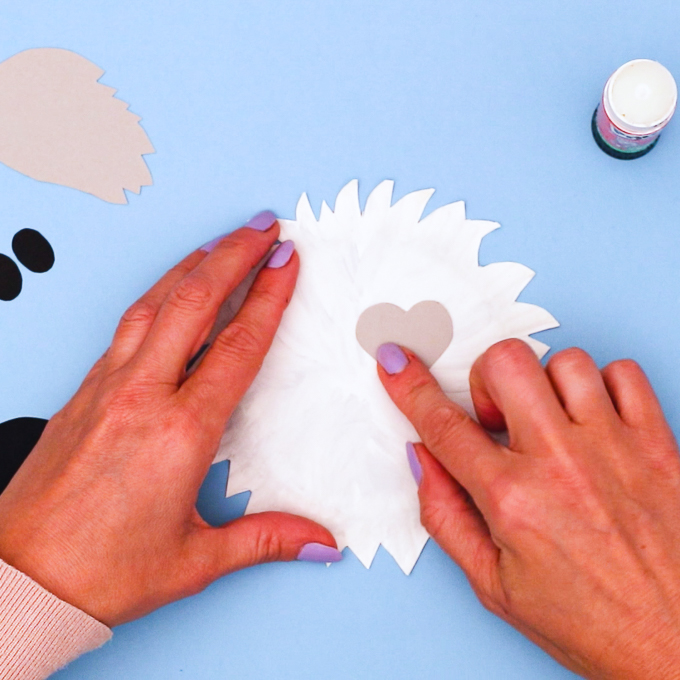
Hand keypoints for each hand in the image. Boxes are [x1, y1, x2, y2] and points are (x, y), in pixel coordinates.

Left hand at [0, 215, 338, 627]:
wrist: (19, 580)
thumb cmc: (101, 572)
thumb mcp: (195, 560)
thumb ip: (266, 539)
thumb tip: (320, 543)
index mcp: (180, 433)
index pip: (237, 346)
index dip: (268, 297)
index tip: (287, 261)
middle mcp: (141, 396)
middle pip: (195, 303)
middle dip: (234, 255)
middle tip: (263, 226)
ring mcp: (106, 386)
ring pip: (154, 303)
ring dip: (193, 264)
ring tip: (222, 241)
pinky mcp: (83, 390)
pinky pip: (126, 323)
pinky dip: (157, 294)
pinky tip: (170, 289)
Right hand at [377, 339, 679, 678]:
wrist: (679, 648)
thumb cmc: (590, 622)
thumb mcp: (494, 585)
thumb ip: (444, 515)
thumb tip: (423, 458)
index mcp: (513, 500)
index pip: (443, 424)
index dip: (408, 385)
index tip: (394, 361)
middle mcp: (562, 462)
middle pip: (505, 363)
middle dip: (485, 378)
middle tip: (496, 415)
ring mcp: (615, 447)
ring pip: (564, 361)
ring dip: (544, 385)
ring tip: (550, 423)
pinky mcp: (658, 443)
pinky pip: (623, 373)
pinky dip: (603, 385)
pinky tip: (594, 420)